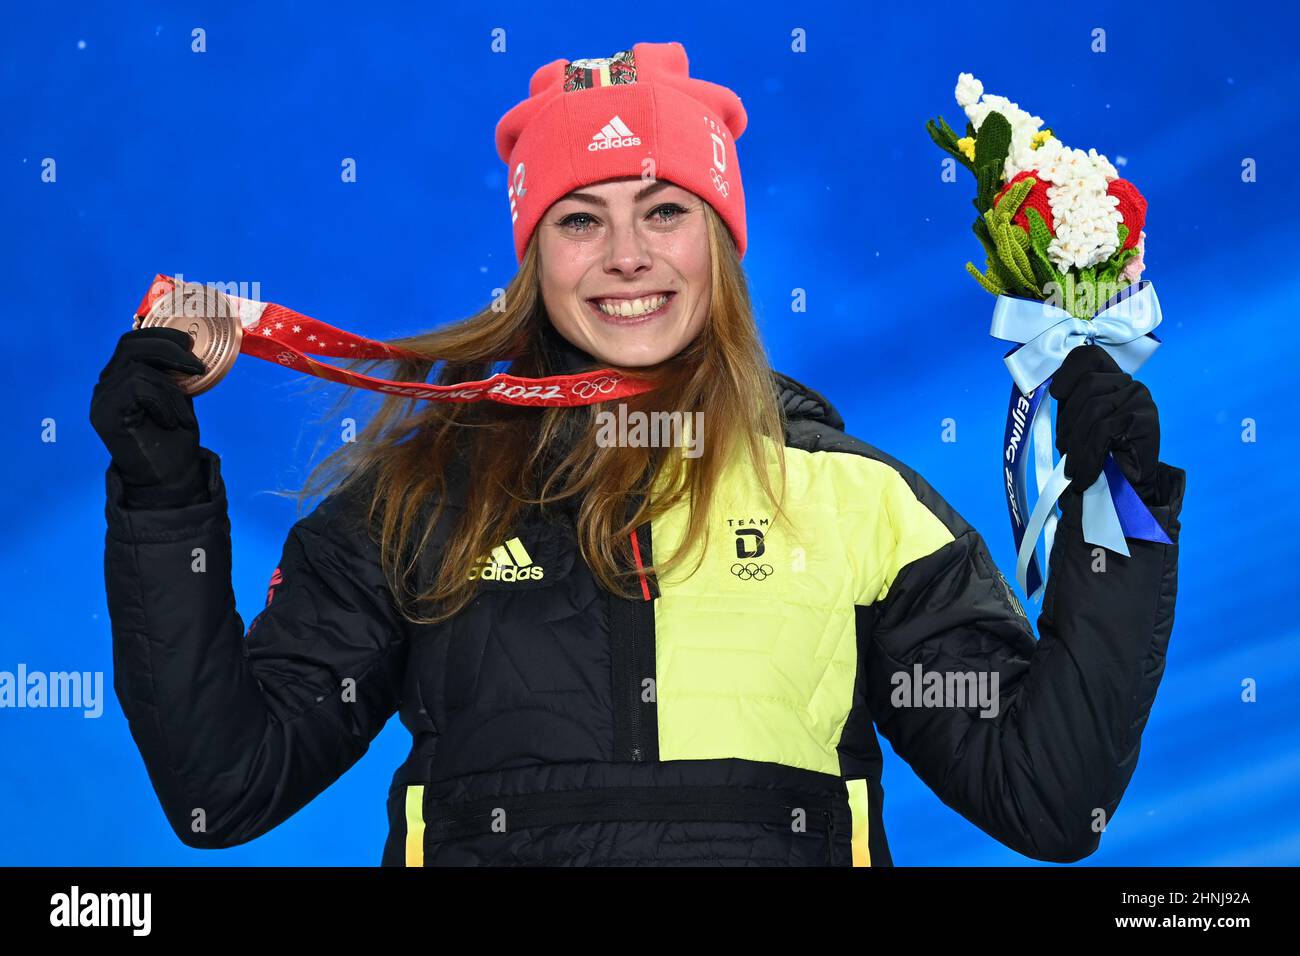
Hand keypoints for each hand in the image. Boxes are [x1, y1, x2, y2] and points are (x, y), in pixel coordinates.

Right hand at [90, 327, 208, 506]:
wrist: (171, 478)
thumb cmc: (175, 439)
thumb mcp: (179, 397)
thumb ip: (174, 373)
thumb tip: (188, 348)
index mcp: (122, 378)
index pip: (132, 341)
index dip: (161, 335)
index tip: (189, 342)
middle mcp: (106, 385)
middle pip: (130, 345)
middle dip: (168, 348)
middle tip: (196, 366)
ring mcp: (102, 399)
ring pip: (137, 367)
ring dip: (171, 387)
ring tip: (183, 413)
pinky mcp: (104, 413)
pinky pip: (136, 386)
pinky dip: (162, 401)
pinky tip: (170, 422)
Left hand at [1048, 344, 1160, 502]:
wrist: (1128, 489)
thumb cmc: (1098, 454)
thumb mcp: (1077, 423)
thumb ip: (1068, 403)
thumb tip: (1048, 389)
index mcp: (1110, 378)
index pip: (1089, 356)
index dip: (1068, 371)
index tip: (1057, 395)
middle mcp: (1129, 383)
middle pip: (1087, 385)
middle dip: (1068, 421)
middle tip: (1064, 449)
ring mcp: (1140, 398)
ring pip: (1094, 409)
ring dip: (1077, 443)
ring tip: (1073, 468)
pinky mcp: (1146, 418)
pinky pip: (1105, 430)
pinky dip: (1089, 456)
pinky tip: (1085, 475)